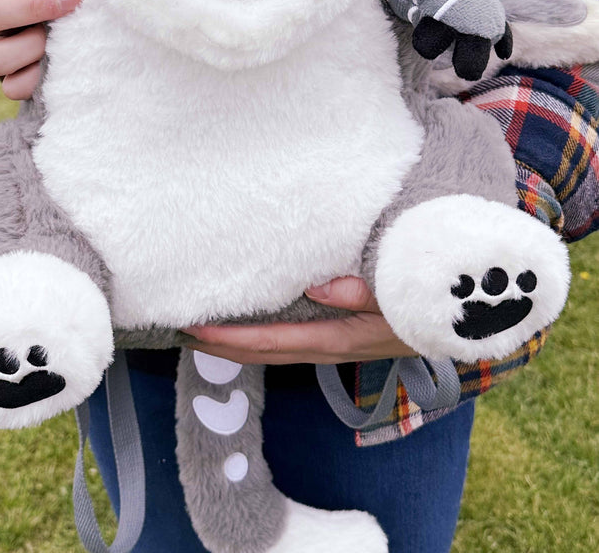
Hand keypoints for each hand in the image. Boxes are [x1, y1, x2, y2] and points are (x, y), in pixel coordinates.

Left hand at [183, 277, 417, 364]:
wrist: (463, 322)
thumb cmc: (430, 301)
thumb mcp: (400, 294)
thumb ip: (360, 293)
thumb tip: (316, 289)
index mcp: (339, 338)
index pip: (273, 341)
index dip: (232, 338)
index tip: (195, 329)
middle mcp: (330, 348)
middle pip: (264, 354)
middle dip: (221, 346)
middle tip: (179, 330)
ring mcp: (334, 347)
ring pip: (274, 351)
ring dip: (236, 344)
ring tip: (201, 330)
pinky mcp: (339, 338)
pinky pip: (290, 341)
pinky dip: (261, 337)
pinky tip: (248, 325)